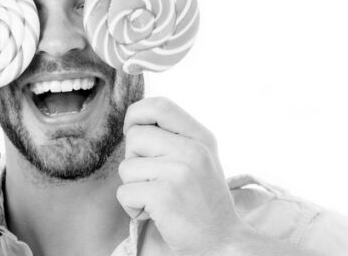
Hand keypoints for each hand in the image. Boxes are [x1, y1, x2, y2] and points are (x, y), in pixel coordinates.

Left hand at [116, 97, 243, 255]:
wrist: (223, 242)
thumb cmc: (203, 200)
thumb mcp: (200, 158)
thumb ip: (174, 137)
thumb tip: (133, 122)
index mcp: (201, 137)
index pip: (160, 105)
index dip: (137, 114)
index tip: (134, 131)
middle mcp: (193, 150)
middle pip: (135, 136)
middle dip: (134, 159)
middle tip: (153, 179)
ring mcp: (179, 172)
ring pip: (126, 166)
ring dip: (134, 187)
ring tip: (158, 199)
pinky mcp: (164, 195)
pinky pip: (124, 192)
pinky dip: (132, 207)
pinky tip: (153, 213)